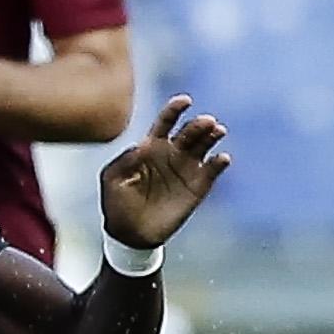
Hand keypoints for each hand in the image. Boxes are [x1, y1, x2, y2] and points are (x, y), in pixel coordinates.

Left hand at [99, 95, 230, 249]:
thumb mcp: (112, 179)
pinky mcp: (199, 186)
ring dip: (212, 136)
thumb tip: (140, 146)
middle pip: (189, 131)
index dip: (175, 109)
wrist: (131, 233)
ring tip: (217, 131)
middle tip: (207, 121)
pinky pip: (213, 170)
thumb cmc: (117, 203)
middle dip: (198, 124)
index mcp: (151, 146)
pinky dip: (219, 162)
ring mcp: (187, 168)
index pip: (166, 121)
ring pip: (205, 145)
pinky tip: (221, 159)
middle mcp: (172, 153)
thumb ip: (124, 161)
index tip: (185, 100)